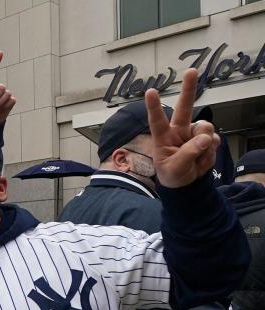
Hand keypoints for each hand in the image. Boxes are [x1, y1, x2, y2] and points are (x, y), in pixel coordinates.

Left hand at [146, 68, 219, 188]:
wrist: (186, 184)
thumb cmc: (172, 174)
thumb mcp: (175, 168)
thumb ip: (188, 153)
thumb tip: (205, 138)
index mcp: (163, 136)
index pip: (157, 120)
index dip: (154, 106)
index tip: (150, 91)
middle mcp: (179, 130)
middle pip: (185, 107)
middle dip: (189, 88)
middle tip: (192, 71)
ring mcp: (194, 133)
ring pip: (205, 127)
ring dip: (204, 144)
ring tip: (195, 159)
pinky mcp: (208, 139)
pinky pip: (214, 140)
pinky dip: (210, 153)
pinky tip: (202, 159)